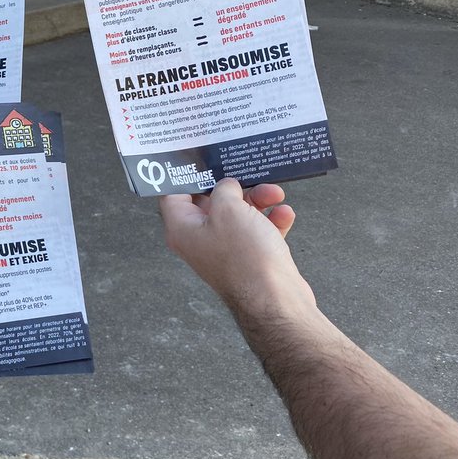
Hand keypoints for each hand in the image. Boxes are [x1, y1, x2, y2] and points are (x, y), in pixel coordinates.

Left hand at [159, 178, 307, 307]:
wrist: (276, 300)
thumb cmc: (245, 255)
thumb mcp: (228, 209)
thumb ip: (224, 189)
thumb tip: (227, 186)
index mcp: (183, 229)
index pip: (173, 195)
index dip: (186, 175)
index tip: (203, 158)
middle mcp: (200, 240)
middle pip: (212, 201)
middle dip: (235, 186)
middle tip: (250, 173)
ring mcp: (226, 249)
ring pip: (240, 213)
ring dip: (259, 199)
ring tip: (275, 193)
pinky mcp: (251, 257)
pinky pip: (259, 230)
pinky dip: (271, 220)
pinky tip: (284, 214)